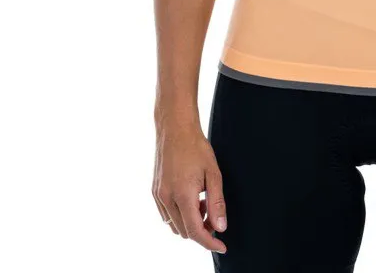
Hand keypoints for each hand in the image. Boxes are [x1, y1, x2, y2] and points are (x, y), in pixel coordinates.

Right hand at [153, 121, 227, 254]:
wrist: (175, 128)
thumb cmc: (196, 147)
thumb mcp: (213, 173)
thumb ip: (217, 202)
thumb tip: (221, 227)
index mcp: (182, 194)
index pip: (195, 231)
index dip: (209, 242)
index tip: (222, 246)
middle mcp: (166, 198)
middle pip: (185, 231)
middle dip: (202, 230)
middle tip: (215, 215)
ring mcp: (158, 196)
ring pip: (174, 226)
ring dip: (190, 222)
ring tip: (203, 201)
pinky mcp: (154, 192)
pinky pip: (166, 215)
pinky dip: (180, 215)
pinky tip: (191, 198)